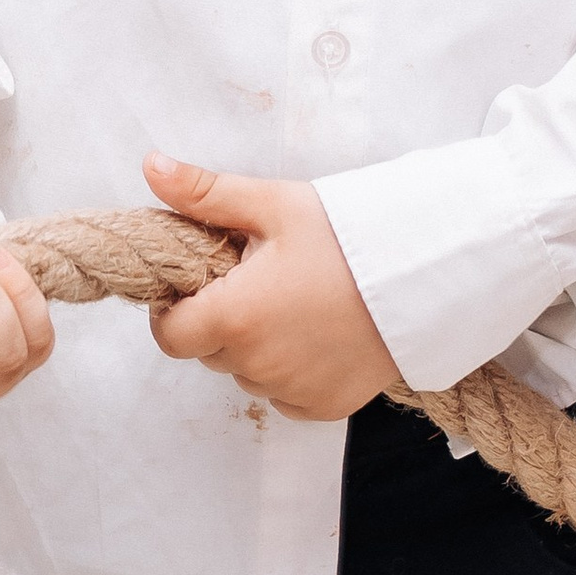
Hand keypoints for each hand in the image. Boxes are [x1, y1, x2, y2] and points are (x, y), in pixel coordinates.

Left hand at [144, 154, 400, 420]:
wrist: (424, 270)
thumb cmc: (347, 233)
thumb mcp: (273, 204)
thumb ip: (205, 193)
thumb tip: (151, 167)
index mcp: (235, 316)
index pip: (170, 335)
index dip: (175, 309)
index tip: (202, 283)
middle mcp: (258, 365)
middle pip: (210, 353)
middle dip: (222, 321)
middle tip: (261, 281)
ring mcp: (293, 390)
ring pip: (248, 375)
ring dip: (256, 349)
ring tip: (295, 303)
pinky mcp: (325, 407)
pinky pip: (285, 395)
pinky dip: (291, 372)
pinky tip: (317, 334)